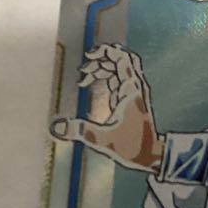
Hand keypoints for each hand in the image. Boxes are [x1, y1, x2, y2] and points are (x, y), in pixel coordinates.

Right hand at [50, 44, 162, 171]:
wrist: (151, 156)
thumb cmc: (132, 147)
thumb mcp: (102, 139)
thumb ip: (79, 131)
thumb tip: (57, 127)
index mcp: (131, 91)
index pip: (123, 59)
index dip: (106, 52)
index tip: (88, 57)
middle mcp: (135, 88)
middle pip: (122, 59)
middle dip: (102, 58)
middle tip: (84, 68)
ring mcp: (134, 92)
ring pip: (120, 68)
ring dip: (101, 68)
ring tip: (83, 79)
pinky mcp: (131, 99)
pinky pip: (118, 78)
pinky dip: (104, 77)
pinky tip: (89, 85)